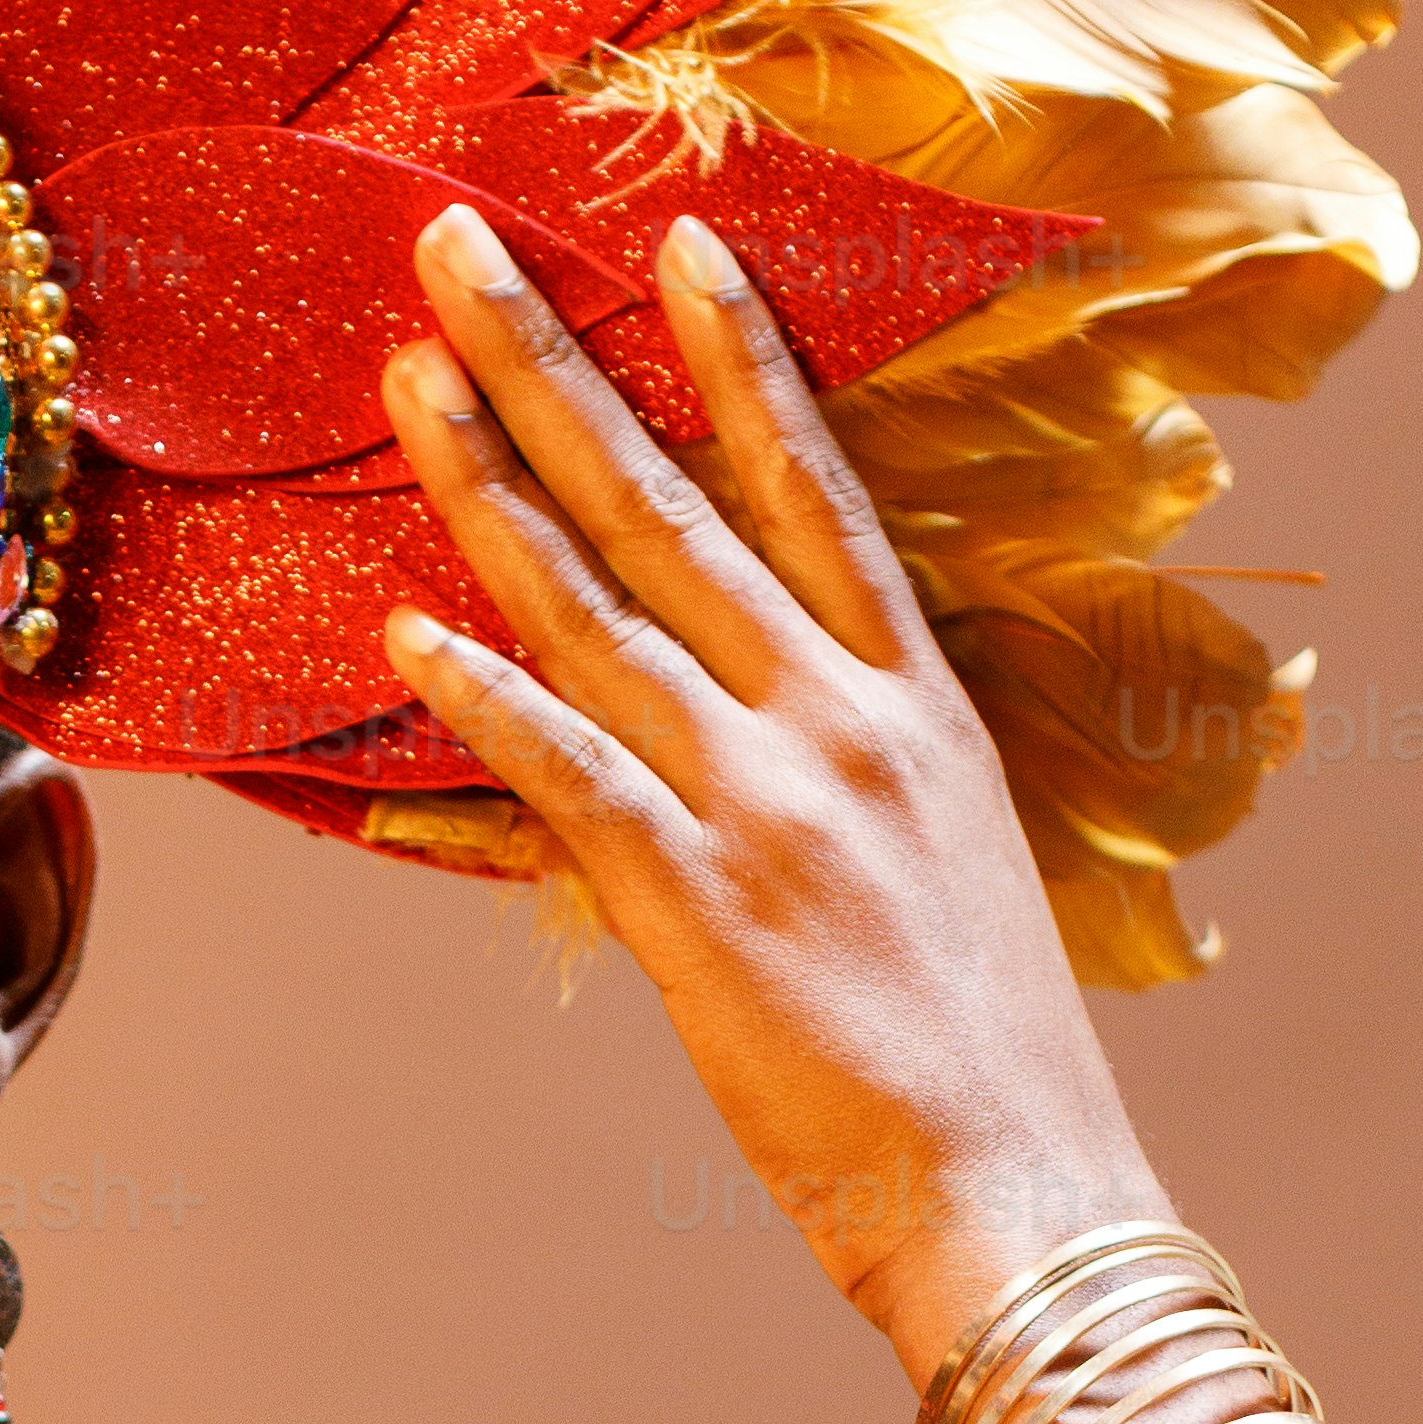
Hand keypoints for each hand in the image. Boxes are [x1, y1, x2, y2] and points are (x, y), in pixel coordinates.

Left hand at [382, 202, 1165, 1377]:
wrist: (1018, 1186)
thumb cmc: (982, 1059)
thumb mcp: (946, 873)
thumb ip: (855, 787)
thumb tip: (773, 746)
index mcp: (914, 704)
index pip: (819, 490)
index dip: (748, 359)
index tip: (685, 237)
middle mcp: (838, 721)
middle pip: (674, 506)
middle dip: (556, 366)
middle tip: (459, 245)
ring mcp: (766, 801)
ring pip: (602, 609)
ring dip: (493, 485)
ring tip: (409, 373)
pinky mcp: (699, 900)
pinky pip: (570, 774)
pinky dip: (485, 697)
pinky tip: (404, 629)